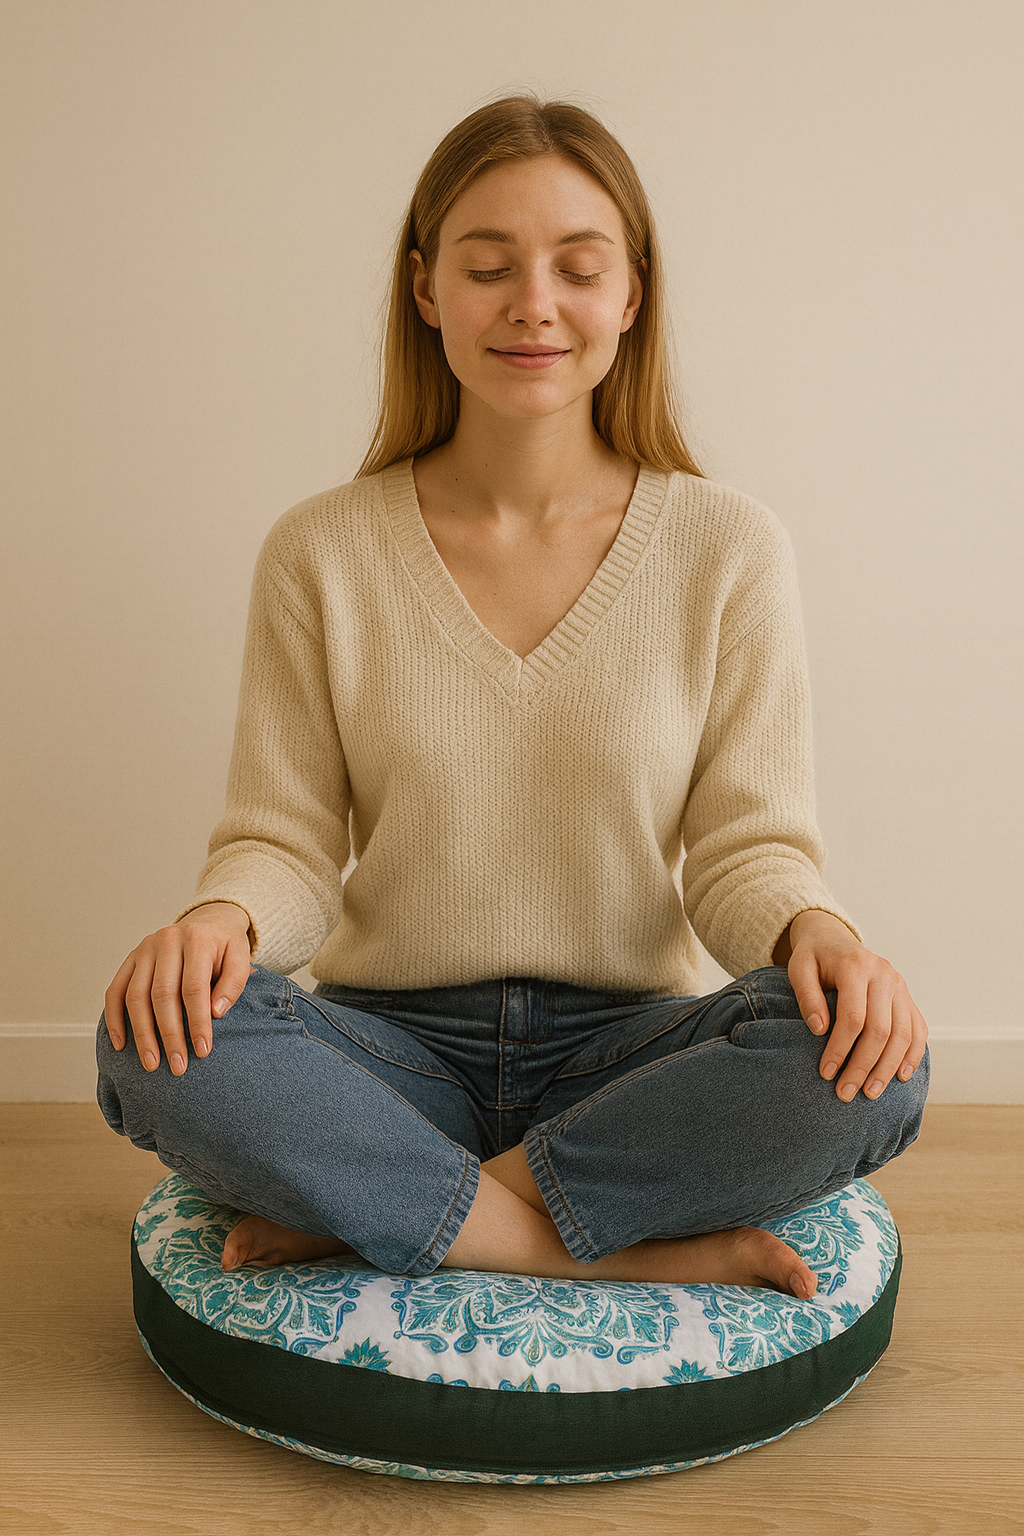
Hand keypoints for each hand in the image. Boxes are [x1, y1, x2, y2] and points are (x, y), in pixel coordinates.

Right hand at [103, 902, 252, 1075]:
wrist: (210, 923)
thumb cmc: (226, 949)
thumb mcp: (241, 959)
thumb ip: (233, 984)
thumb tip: (215, 1012)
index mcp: (197, 939)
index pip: (194, 988)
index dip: (197, 1022)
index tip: (202, 1051)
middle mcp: (166, 940)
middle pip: (162, 995)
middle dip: (169, 1035)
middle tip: (178, 1066)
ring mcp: (144, 949)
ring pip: (135, 996)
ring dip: (142, 1034)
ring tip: (151, 1064)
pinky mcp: (130, 958)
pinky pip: (114, 991)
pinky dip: (114, 1019)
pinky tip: (120, 1045)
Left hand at [775, 909, 927, 1101]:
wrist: (833, 939)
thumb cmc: (813, 958)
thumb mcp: (798, 969)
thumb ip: (806, 996)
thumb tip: (819, 1030)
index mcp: (856, 966)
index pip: (853, 1017)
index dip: (840, 1048)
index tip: (826, 1073)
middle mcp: (884, 975)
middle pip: (881, 1030)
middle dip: (864, 1066)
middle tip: (846, 1093)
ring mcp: (900, 986)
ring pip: (903, 1034)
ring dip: (888, 1068)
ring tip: (871, 1093)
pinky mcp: (907, 997)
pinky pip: (918, 1029)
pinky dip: (913, 1054)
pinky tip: (900, 1076)